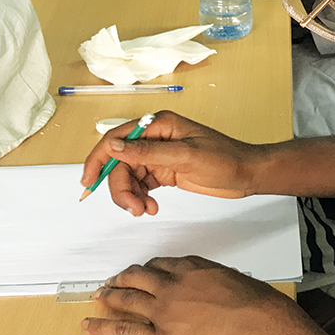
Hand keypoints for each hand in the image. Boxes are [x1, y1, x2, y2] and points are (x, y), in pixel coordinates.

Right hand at [80, 110, 262, 215]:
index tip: (88, 182)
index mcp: (158, 124)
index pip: (116, 139)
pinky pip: (140, 185)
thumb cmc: (225, 158)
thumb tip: (115, 147)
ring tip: (145, 210)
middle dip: (120, 188)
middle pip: (119, 163)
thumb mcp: (186, 155)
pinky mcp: (164, 171)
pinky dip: (140, 198)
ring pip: (128, 177)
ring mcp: (158, 155)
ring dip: (130, 196)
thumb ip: (147, 152)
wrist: (246, 173)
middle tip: (133, 208)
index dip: (97, 160)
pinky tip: (150, 207)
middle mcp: (154, 137)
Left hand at [83, 255, 296, 334]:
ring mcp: (162, 309)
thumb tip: (216, 286)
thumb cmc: (252, 302)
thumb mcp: (233, 279)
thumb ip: (216, 280)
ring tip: (100, 295)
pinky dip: (103, 326)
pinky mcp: (159, 334)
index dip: (149, 268)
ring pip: (127, 298)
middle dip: (124, 277)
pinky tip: (90, 324)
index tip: (145, 270)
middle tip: (115, 279)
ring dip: (110, 295)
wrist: (253, 321)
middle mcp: (171, 284)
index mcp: (191, 269)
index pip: (162, 264)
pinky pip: (124, 329)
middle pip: (139, 276)